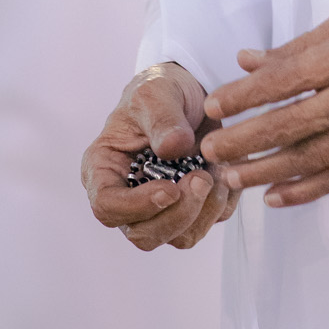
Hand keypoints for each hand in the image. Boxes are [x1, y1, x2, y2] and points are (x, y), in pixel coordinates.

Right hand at [81, 61, 238, 251]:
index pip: (107, 207)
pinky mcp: (190, 209)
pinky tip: (225, 171)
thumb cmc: (160, 90)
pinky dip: (221, 203)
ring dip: (204, 212)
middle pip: (144, 234)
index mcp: (104, 169)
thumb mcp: (155, 92)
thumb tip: (173, 148)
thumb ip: (162, 118)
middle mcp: (127, 196)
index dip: (137, 207)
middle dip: (178, 214)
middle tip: (202, 178)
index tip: (169, 189)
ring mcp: (159, 208)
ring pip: (178, 238)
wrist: (191, 91)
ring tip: (217, 172)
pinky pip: (208, 223)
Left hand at [200, 1, 328, 208]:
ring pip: (308, 158)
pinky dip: (305, 190)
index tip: (212, 107)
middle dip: (242, 141)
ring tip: (232, 179)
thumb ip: (300, 45)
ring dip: (264, 171)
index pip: (280, 82)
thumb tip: (249, 61)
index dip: (241, 97)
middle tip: (210, 151)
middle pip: (286, 125)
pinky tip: (276, 197)